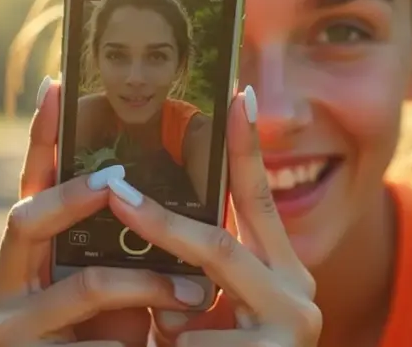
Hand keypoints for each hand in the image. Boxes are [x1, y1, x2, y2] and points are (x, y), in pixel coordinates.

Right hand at [0, 77, 207, 346]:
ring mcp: (8, 325)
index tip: (56, 84)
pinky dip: (135, 341)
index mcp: (23, 254)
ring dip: (148, 286)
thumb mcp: (112, 279)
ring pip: (86, 284)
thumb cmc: (105, 328)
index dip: (39, 134)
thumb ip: (120, 237)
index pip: (30, 183)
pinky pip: (98, 345)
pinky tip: (158, 345)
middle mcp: (1, 283)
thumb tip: (164, 175)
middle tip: (119, 183)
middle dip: (79, 196)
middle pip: (28, 217)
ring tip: (195, 293)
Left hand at [108, 86, 321, 346]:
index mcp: (282, 274)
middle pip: (219, 241)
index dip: (246, 146)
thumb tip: (140, 220)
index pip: (256, 199)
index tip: (235, 90)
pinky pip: (191, 346)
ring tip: (154, 336)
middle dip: (159, 221)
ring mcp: (292, 330)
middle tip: (112, 191)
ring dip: (163, 316)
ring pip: (199, 299)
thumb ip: (191, 275)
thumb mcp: (201, 315)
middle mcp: (298, 296)